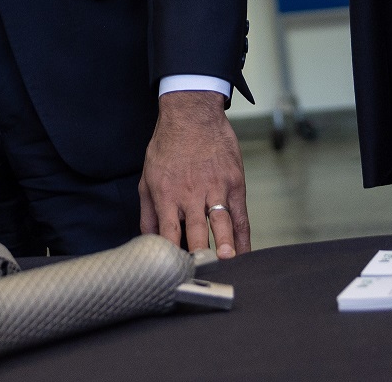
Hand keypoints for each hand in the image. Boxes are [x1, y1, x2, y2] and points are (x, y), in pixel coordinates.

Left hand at [140, 90, 249, 259]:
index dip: (173, 256)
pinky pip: (241, 217)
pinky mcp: (234, 183)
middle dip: (199, 256)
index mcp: (166, 196)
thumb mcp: (147, 178)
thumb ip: (148, 213)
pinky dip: (243, 238)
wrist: (192, 114)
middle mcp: (190, 195)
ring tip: (226, 264)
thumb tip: (147, 242)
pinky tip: (244, 255)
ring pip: (220, 225)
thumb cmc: (167, 147)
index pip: (168, 234)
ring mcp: (214, 189)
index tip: (175, 275)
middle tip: (202, 277)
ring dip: (224, 246)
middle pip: (195, 233)